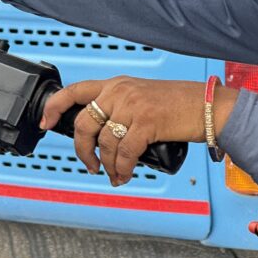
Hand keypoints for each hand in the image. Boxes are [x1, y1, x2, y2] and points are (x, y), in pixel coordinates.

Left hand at [40, 77, 235, 186]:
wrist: (211, 106)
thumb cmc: (184, 105)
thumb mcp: (146, 97)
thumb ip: (124, 107)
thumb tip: (104, 135)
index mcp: (119, 84)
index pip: (75, 90)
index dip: (55, 108)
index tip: (46, 122)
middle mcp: (122, 91)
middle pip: (84, 124)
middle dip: (82, 150)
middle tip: (90, 164)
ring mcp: (134, 106)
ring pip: (103, 143)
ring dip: (106, 165)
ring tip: (115, 174)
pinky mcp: (147, 122)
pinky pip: (123, 153)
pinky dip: (121, 168)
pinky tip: (124, 174)